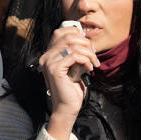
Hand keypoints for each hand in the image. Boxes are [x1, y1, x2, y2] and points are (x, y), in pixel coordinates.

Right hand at [39, 23, 99, 139]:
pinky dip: (85, 60)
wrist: (67, 107)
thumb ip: (76, 54)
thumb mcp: (75, 67)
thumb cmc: (71, 89)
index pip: (60, 32)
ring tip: (94, 63)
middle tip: (94, 55)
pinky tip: (89, 68)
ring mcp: (48, 62)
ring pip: (73, 46)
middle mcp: (46, 56)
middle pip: (68, 37)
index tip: (88, 45)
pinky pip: (74, 56)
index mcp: (49, 55)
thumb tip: (88, 41)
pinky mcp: (55, 69)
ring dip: (88, 53)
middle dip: (86, 44)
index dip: (76, 34)